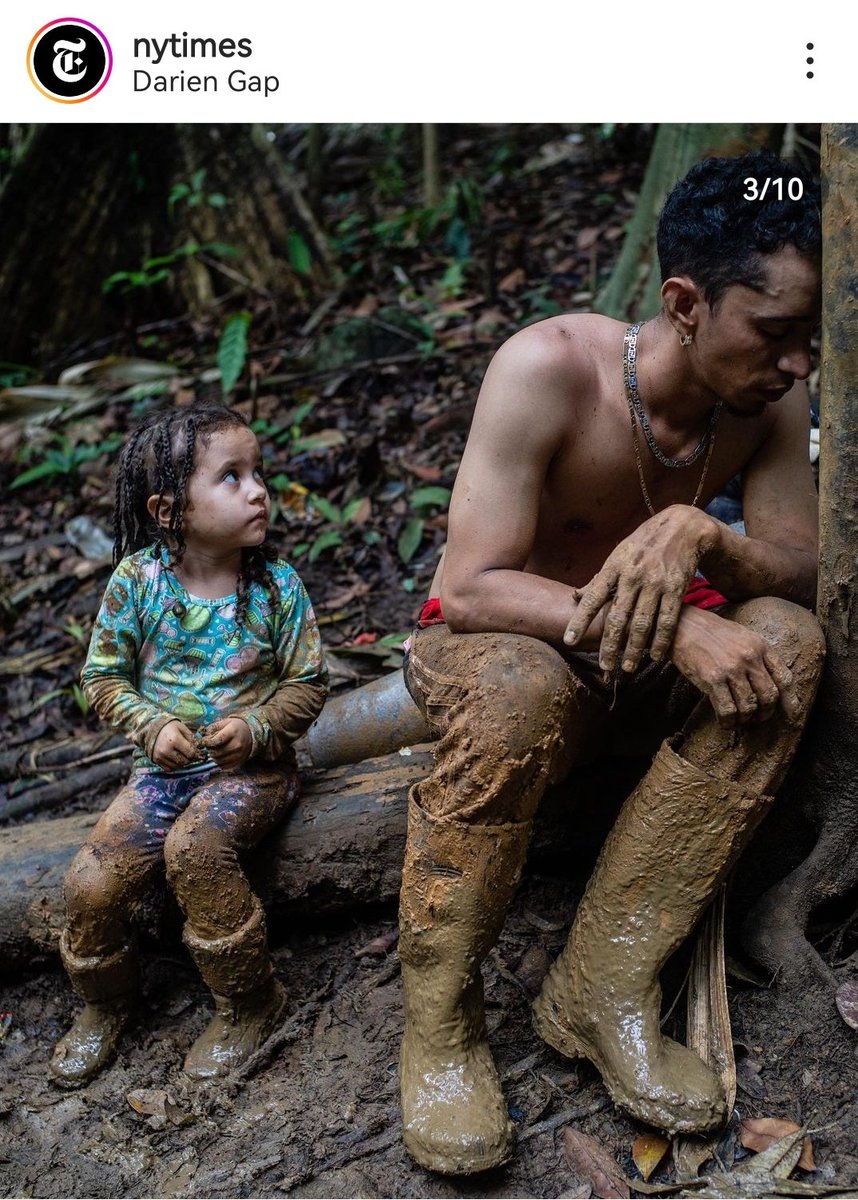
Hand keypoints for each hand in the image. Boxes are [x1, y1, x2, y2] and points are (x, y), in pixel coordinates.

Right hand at [152, 720, 201, 770]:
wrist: (151, 728)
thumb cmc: (169, 726)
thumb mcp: (182, 727)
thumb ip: (192, 738)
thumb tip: (199, 748)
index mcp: (174, 740)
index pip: (191, 753)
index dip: (196, 754)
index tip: (198, 752)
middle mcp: (167, 750)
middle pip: (185, 761)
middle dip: (190, 759)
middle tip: (190, 753)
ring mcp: (160, 756)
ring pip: (178, 766)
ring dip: (182, 762)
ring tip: (182, 754)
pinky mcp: (156, 760)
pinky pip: (169, 769)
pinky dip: (174, 765)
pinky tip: (175, 758)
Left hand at [202, 717, 251, 768]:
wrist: (250, 734)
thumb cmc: (235, 727)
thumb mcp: (225, 722)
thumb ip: (212, 728)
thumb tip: (203, 737)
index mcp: (233, 732)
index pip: (217, 740)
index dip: (208, 742)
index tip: (205, 741)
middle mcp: (237, 744)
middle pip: (217, 752)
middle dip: (210, 750)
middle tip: (209, 747)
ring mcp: (239, 754)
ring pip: (219, 761)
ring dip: (214, 757)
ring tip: (215, 751)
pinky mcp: (239, 761)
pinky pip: (224, 766)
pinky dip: (219, 763)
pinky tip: (220, 756)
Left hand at [564, 506, 716, 672]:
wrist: (682, 527)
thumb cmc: (643, 544)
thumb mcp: (617, 555)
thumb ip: (598, 579)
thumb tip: (575, 597)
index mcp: (614, 567)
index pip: (592, 597)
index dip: (580, 620)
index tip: (568, 641)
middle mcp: (632, 575)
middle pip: (618, 617)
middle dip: (610, 644)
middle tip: (605, 666)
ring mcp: (655, 582)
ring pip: (642, 622)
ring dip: (634, 648)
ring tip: (627, 668)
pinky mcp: (676, 588)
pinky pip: (667, 619)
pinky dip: (661, 640)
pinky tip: (655, 656)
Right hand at [670, 606, 800, 728]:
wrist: (682, 625)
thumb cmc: (711, 633)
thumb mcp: (742, 636)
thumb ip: (757, 656)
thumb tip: (768, 683)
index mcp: (760, 645)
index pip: (784, 678)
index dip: (791, 701)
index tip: (792, 715)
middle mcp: (750, 657)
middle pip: (769, 696)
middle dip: (765, 714)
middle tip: (757, 720)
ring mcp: (731, 668)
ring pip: (749, 706)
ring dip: (745, 720)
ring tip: (739, 721)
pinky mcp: (712, 679)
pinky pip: (728, 710)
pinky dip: (728, 722)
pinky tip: (724, 722)